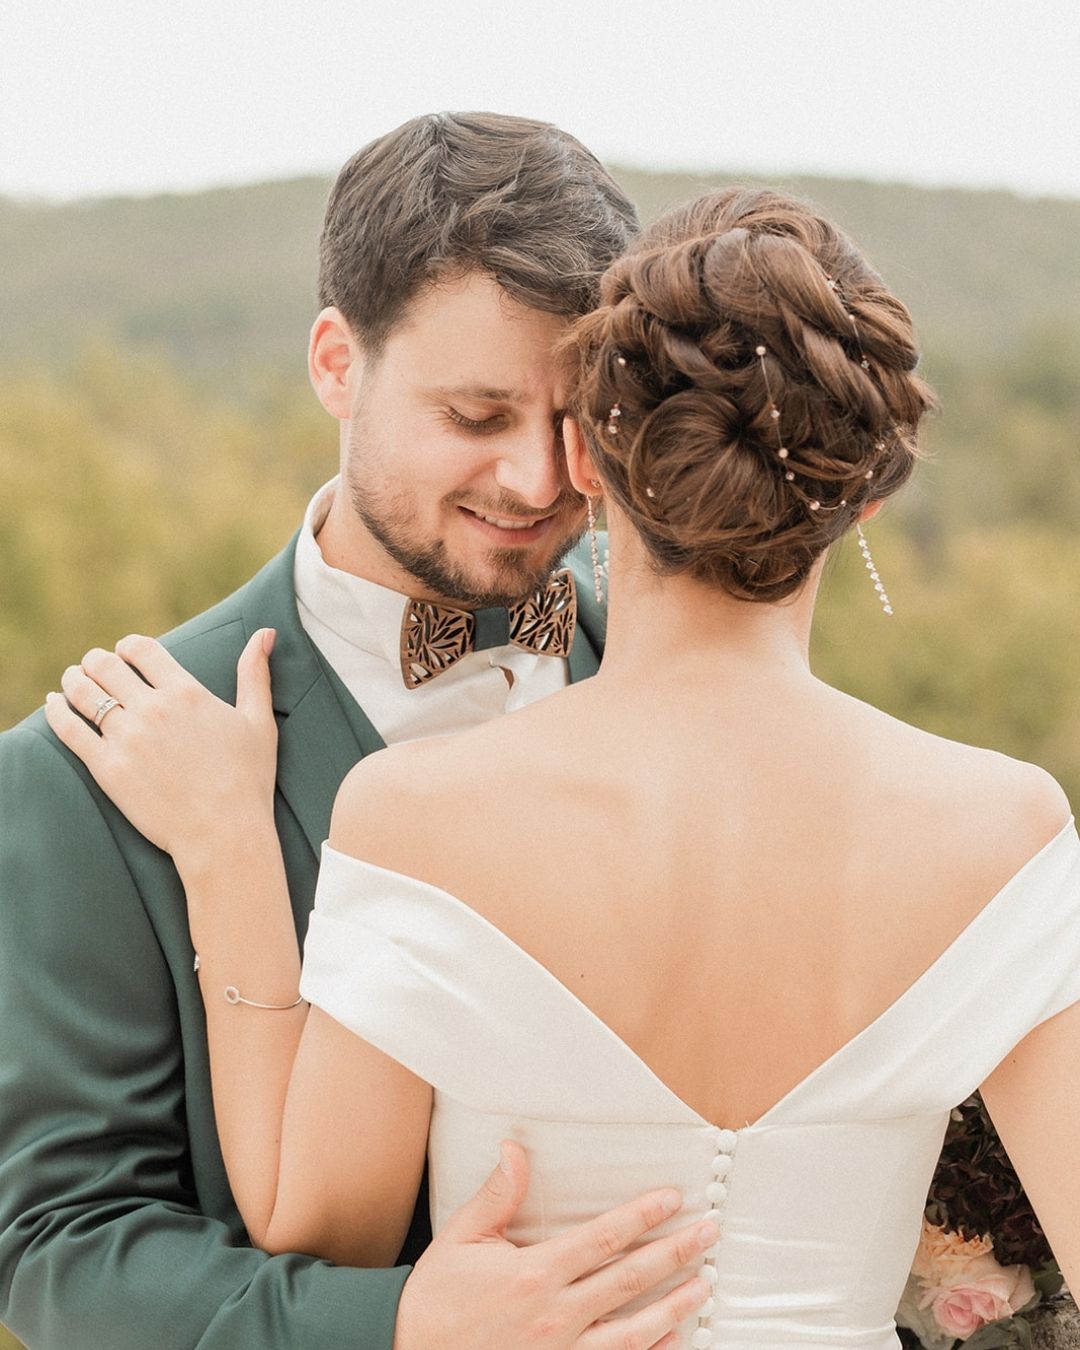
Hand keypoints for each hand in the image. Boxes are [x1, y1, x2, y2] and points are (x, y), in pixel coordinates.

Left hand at [45, 630, 278, 869]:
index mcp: (187, 693)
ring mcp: (127, 738)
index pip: (143, 650)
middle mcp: (153, 709)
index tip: (124, 651)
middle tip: (93, 665)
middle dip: (96, 660)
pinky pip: (69, 729)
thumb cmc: (248, 780)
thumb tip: (267, 632)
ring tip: (72, 681)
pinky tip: (54, 705)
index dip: (128, 645)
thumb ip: (255, 674)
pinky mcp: (107, 768)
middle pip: (106, 665)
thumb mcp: (259, 722)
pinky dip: (56, 711)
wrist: (224, 833)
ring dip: (73, 679)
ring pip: (83, 692)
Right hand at [393, 1141, 715, 1349]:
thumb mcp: (462, 1238)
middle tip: (709, 1233)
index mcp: (534, 1273)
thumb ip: (497, 1195)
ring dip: (674, 1305)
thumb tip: (515, 1148)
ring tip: (704, 1284)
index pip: (603, 1237)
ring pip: (633, 1329)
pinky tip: (672, 1336)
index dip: (642, 1216)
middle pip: (629, 1279)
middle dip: (675, 1253)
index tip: (673, 1198)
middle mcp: (555, 1315)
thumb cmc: (438, 1299)